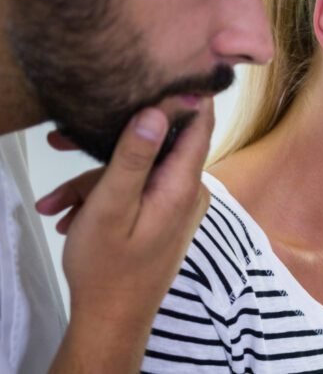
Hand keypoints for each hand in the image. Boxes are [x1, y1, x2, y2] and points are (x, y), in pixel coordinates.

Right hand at [38, 97, 215, 372]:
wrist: (113, 319)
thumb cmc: (109, 267)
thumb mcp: (112, 207)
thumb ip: (133, 158)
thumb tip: (157, 111)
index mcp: (183, 185)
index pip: (199, 124)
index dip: (185, 94)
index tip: (161, 69)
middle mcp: (188, 191)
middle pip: (155, 146)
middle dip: (108, 145)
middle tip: (60, 141)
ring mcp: (177, 205)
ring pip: (135, 172)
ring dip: (93, 184)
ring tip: (56, 205)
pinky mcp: (163, 217)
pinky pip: (134, 193)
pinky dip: (102, 200)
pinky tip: (68, 216)